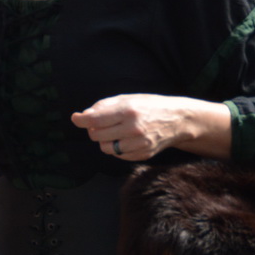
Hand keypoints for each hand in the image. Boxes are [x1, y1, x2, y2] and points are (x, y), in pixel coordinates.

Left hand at [70, 94, 200, 161]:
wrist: (178, 120)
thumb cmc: (150, 106)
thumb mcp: (129, 98)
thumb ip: (105, 106)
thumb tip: (84, 115)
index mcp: (129, 111)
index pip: (96, 120)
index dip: (82, 120)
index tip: (76, 118)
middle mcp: (133, 129)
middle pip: (97, 135)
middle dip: (94, 130)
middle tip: (100, 124)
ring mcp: (138, 144)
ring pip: (105, 148)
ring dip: (104, 140)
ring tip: (114, 131)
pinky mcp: (142, 154)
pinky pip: (118, 155)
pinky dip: (116, 148)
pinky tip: (125, 139)